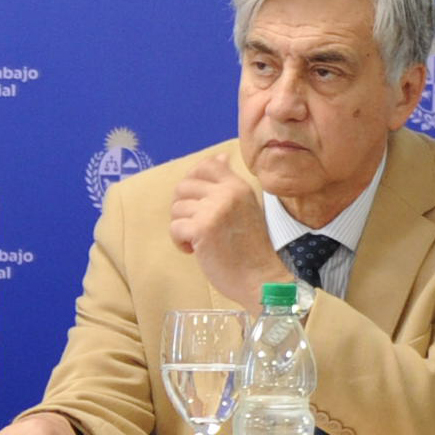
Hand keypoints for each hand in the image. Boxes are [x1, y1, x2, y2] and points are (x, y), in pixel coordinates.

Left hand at [168, 155, 284, 306]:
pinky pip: (175, 227)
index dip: (193, 180)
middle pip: (184, 186)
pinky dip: (180, 241)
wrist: (260, 278)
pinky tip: (194, 250)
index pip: (207, 165)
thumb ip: (229, 185)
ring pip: (177, 208)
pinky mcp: (201, 229)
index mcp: (238, 186)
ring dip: (181, 226)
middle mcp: (227, 193)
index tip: (196, 201)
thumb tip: (219, 156)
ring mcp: (214, 210)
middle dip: (182, 207)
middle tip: (193, 225)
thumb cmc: (251, 248)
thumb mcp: (246, 207)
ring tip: (198, 241)